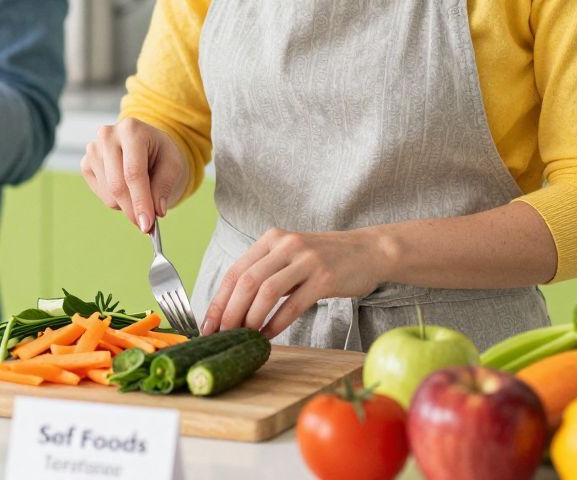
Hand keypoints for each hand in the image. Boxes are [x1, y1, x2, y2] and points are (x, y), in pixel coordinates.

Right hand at [80, 118, 188, 233]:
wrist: (148, 146)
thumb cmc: (161, 155)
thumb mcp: (173, 166)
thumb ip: (164, 187)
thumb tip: (155, 211)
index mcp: (132, 130)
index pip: (133, 172)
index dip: (141, 201)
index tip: (147, 224)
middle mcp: (108, 135)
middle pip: (118, 185)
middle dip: (133, 209)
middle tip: (146, 225)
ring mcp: (93, 149)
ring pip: (109, 194)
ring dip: (127, 204)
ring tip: (141, 191)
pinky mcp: (86, 163)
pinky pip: (101, 194)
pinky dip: (117, 200)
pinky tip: (126, 186)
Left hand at [202, 228, 389, 337]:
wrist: (368, 251)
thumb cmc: (324, 260)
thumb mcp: (290, 257)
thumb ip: (265, 273)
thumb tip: (233, 307)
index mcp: (271, 239)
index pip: (235, 271)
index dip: (218, 300)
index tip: (208, 325)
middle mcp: (285, 245)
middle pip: (246, 281)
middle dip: (230, 312)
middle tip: (222, 336)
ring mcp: (306, 259)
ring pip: (266, 291)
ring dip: (251, 318)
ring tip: (244, 337)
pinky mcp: (325, 277)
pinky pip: (293, 303)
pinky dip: (277, 323)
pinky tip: (268, 336)